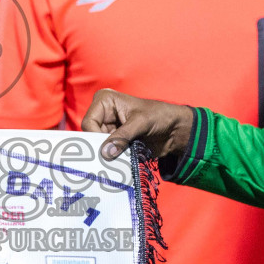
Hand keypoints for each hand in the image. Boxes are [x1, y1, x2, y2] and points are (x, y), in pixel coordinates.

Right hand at [80, 89, 194, 163]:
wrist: (174, 129)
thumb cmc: (159, 116)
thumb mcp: (140, 123)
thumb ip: (122, 137)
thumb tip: (105, 153)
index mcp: (105, 101)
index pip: (89, 122)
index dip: (95, 137)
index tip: (105, 150)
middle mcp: (103, 113)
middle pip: (91, 135)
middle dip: (101, 147)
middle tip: (109, 160)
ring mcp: (108, 128)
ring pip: (98, 146)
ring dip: (108, 155)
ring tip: (118, 161)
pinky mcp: (115, 140)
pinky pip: (107, 152)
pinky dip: (113, 158)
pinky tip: (120, 162)